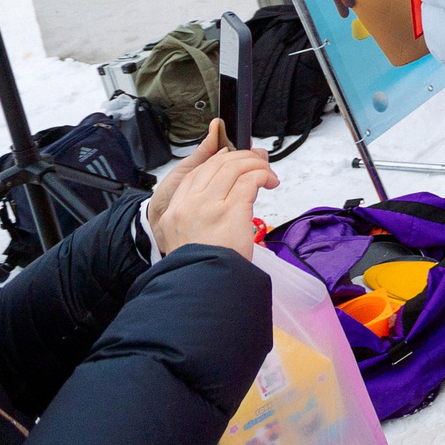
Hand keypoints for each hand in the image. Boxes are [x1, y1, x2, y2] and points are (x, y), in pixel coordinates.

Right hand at [148, 120, 277, 256]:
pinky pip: (250, 179)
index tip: (234, 161)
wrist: (204, 286)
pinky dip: (263, 175)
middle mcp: (188, 205)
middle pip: (216, 164)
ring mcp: (208, 206)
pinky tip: (270, 182)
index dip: (218, 161)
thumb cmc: (204, 267)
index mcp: (173, 212)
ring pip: (234, 167)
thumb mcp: (188, 239)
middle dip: (241, 158)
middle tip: (258, 163)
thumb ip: (201, 215)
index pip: (195, 173)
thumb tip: (225, 193)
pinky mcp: (231, 210)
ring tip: (267, 174)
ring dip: (256, 164)